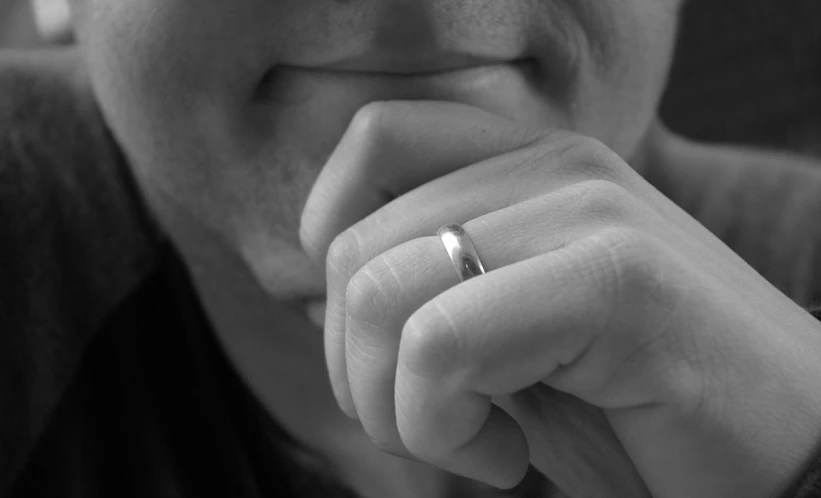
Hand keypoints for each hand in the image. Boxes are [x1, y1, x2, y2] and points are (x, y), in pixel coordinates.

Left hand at [299, 101, 820, 497]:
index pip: (376, 138)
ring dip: (399, 409)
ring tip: (480, 442)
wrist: (781, 456)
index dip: (331, 233)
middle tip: (439, 425)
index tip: (374, 336)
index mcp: (532, 165)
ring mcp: (588, 212)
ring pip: (379, 294)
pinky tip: (510, 458)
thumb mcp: (507, 341)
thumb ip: (425, 295)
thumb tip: (323, 294)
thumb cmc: (630, 409)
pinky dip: (444, 430)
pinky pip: (441, 343)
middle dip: (359, 370)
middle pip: (356, 245)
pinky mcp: (615, 279)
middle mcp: (557, 167)